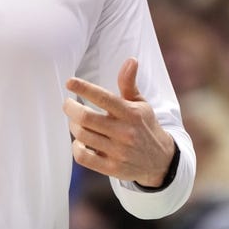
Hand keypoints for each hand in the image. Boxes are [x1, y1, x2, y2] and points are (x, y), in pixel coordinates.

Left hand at [64, 58, 175, 186]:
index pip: (103, 97)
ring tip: (75, 121)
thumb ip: (129, 83)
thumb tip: (131, 60)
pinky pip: (84, 157)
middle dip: (71, 108)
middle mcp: (124, 132)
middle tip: (68, 104)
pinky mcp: (112, 168)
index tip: (69, 82)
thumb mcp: (140, 103)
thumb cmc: (145, 126)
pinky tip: (80, 141)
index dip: (84, 88)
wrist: (160, 161)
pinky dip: (76, 147)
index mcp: (131, 113)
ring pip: (83, 136)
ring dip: (73, 126)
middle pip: (86, 118)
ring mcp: (118, 152)